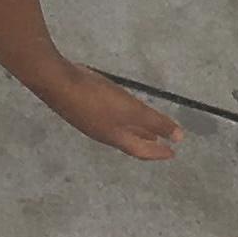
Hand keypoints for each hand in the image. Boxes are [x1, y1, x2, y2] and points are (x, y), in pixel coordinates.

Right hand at [31, 60, 184, 160]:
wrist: (58, 84)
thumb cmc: (95, 98)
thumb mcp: (130, 109)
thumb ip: (154, 121)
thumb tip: (179, 138)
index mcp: (115, 136)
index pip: (141, 150)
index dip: (158, 152)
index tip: (173, 153)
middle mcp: (103, 132)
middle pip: (130, 141)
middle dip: (146, 142)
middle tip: (161, 141)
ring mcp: (91, 121)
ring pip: (119, 130)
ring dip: (134, 130)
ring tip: (144, 126)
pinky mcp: (83, 107)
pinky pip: (109, 118)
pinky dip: (121, 117)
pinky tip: (120, 107)